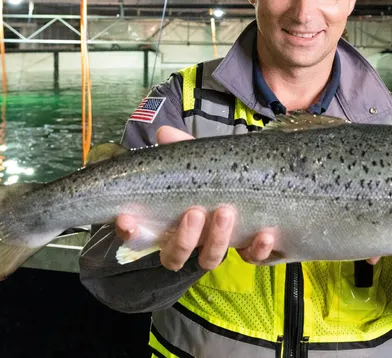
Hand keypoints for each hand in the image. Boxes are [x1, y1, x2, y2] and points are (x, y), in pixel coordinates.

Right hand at [114, 126, 276, 270]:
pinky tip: (264, 233)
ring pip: (209, 259)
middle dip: (184, 238)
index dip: (130, 232)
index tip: (127, 220)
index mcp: (169, 222)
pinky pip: (251, 258)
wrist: (260, 182)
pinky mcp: (249, 250)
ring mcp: (219, 247)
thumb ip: (182, 147)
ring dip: (216, 240)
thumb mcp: (198, 159)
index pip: (140, 235)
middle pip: (175, 255)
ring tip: (226, 212)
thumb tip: (164, 132)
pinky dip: (257, 250)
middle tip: (195, 212)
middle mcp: (191, 241)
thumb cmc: (216, 174)